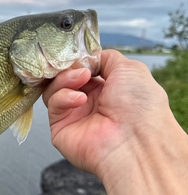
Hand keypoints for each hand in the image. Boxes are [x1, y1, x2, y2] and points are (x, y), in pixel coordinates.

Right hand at [43, 49, 172, 181]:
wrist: (136, 141)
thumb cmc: (140, 106)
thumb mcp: (129, 69)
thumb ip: (106, 58)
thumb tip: (89, 56)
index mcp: (106, 89)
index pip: (81, 68)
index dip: (77, 59)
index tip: (77, 53)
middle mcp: (89, 103)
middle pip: (64, 77)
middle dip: (69, 67)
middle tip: (78, 66)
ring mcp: (74, 116)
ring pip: (54, 88)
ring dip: (66, 79)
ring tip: (82, 79)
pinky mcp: (60, 129)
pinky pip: (53, 105)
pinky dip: (64, 97)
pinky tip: (80, 99)